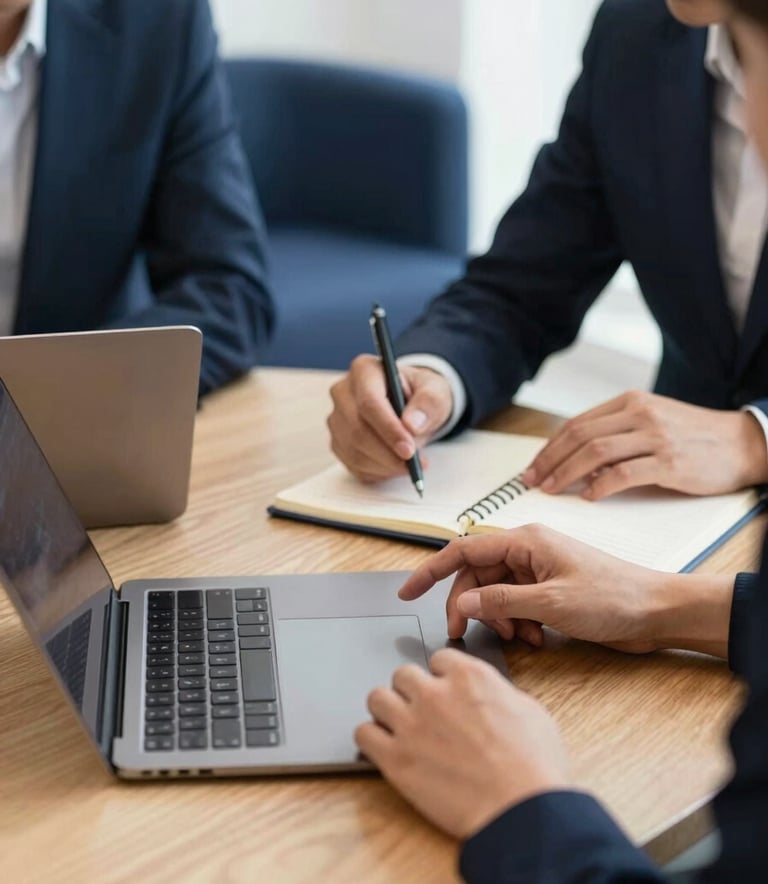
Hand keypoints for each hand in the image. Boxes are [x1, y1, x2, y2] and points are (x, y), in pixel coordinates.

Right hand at [328, 355, 452, 481]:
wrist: (411, 407)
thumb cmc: (420, 395)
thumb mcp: (435, 391)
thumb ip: (428, 403)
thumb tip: (412, 424)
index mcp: (364, 370)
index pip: (369, 403)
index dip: (389, 429)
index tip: (409, 450)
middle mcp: (343, 393)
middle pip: (358, 430)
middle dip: (388, 453)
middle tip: (414, 463)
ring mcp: (337, 420)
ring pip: (354, 452)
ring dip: (385, 465)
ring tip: (411, 464)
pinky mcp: (338, 443)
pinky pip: (354, 465)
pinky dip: (378, 472)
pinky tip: (395, 465)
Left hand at [355, 648, 569, 839]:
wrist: (522, 811)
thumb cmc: (535, 767)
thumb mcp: (529, 711)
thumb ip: (497, 693)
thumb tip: (488, 695)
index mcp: (469, 677)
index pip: (438, 658)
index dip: (442, 677)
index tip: (443, 689)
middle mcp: (435, 693)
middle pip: (403, 675)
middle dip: (412, 691)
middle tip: (421, 711)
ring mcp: (411, 725)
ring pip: (377, 698)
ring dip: (387, 711)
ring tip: (398, 727)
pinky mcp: (395, 759)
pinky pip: (363, 734)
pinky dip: (372, 739)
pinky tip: (384, 748)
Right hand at [399, 525, 732, 657]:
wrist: (655, 612)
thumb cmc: (613, 597)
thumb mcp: (551, 603)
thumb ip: (501, 601)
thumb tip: (462, 602)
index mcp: (525, 541)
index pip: (463, 550)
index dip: (432, 571)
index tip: (409, 591)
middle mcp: (527, 551)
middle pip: (476, 576)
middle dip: (468, 606)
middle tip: (462, 634)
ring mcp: (537, 571)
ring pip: (494, 594)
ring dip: (497, 619)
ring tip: (517, 637)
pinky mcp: (547, 590)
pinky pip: (514, 605)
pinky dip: (516, 623)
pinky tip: (534, 638)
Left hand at [521, 391, 767, 498]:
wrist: (741, 442)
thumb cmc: (692, 436)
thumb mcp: (651, 420)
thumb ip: (615, 432)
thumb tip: (574, 460)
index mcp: (629, 402)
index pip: (576, 424)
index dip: (549, 447)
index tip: (532, 467)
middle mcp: (639, 413)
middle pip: (579, 436)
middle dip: (549, 461)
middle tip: (531, 482)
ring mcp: (655, 436)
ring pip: (595, 452)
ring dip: (566, 473)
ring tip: (551, 490)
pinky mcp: (669, 461)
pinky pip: (624, 473)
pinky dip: (600, 486)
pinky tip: (588, 497)